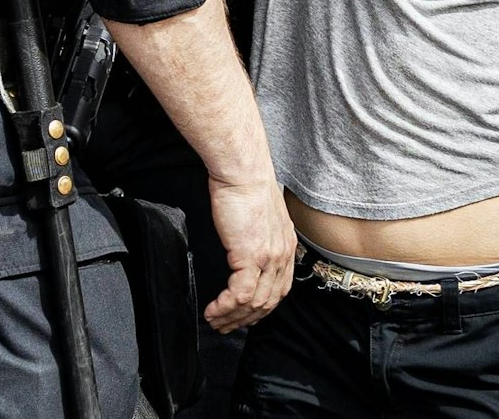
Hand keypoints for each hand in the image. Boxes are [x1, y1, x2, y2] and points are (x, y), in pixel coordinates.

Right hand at [203, 175, 294, 332]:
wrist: (243, 172)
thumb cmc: (246, 187)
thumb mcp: (261, 216)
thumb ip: (259, 236)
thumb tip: (246, 247)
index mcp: (286, 246)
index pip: (279, 289)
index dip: (261, 307)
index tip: (244, 315)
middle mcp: (282, 255)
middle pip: (268, 301)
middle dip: (246, 319)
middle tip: (226, 326)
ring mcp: (269, 257)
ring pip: (254, 302)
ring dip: (232, 317)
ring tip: (215, 321)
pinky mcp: (251, 256)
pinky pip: (240, 294)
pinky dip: (225, 307)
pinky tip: (213, 310)